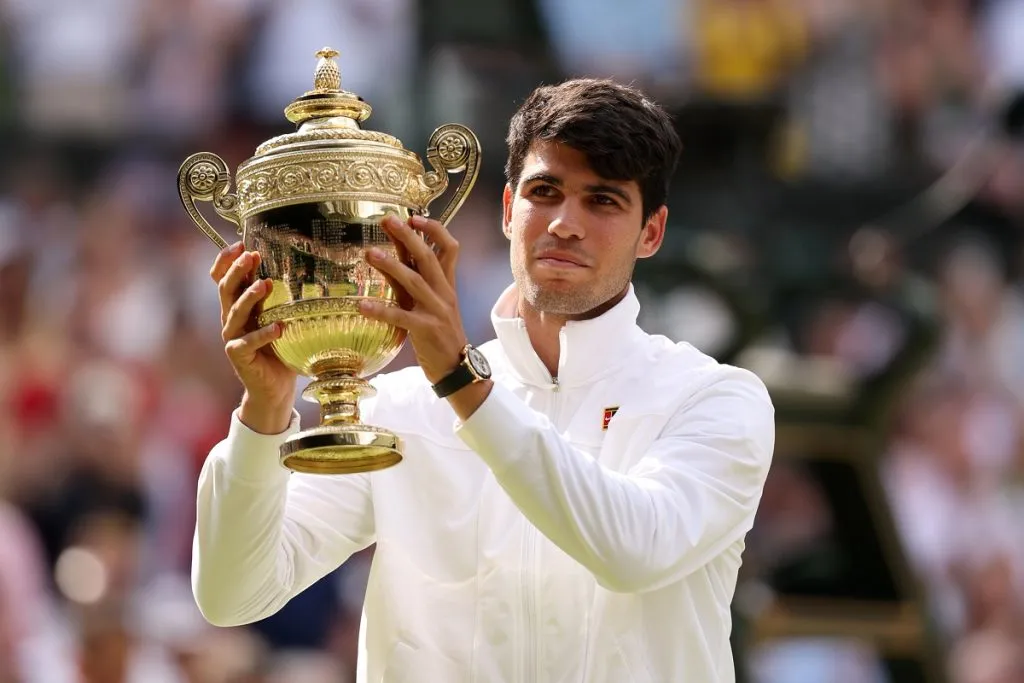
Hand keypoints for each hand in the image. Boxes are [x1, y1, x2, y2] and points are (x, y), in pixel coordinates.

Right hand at [211, 242, 295, 433]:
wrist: (275, 388)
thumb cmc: (281, 350)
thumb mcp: (282, 318)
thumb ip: (284, 299)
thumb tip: (306, 270)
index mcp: (239, 307)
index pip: (222, 279)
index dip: (226, 261)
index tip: (240, 243)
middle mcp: (231, 320)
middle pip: (225, 290)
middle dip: (237, 271)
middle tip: (251, 256)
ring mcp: (233, 338)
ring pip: (234, 313)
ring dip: (250, 297)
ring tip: (266, 284)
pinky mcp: (239, 358)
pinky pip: (247, 343)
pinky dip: (264, 335)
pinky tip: (279, 327)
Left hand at [359, 214, 467, 383]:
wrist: (456, 367)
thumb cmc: (439, 333)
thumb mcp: (429, 302)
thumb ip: (414, 280)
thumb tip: (394, 254)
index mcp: (447, 284)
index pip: (450, 248)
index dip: (434, 230)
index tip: (414, 217)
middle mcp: (444, 293)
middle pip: (429, 257)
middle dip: (409, 237)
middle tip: (388, 220)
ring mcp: (436, 311)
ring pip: (415, 282)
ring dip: (391, 266)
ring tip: (369, 253)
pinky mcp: (426, 330)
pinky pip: (401, 317)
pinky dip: (381, 310)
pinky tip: (362, 306)